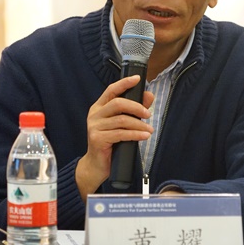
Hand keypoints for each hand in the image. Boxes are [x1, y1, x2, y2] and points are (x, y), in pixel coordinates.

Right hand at [75, 75, 153, 199]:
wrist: (97, 165)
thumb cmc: (110, 143)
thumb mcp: (122, 124)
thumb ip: (134, 109)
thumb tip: (149, 95)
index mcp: (99, 107)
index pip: (111, 90)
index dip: (124, 83)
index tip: (137, 79)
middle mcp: (94, 114)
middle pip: (118, 103)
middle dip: (136, 107)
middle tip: (148, 114)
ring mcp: (94, 127)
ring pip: (122, 120)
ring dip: (139, 124)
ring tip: (149, 129)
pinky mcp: (98, 139)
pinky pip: (121, 134)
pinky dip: (135, 134)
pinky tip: (144, 136)